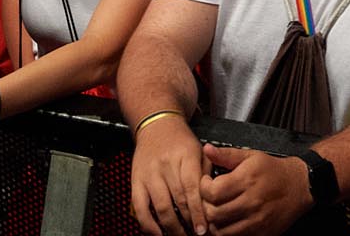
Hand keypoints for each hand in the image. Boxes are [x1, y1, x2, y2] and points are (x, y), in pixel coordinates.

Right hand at [129, 116, 208, 235]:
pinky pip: (140, 207)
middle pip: (177, 201)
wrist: (157, 124)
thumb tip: (213, 203)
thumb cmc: (181, 141)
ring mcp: (149, 174)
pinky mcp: (136, 180)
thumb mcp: (200, 151)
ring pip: (160, 207)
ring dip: (171, 228)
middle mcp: (165, 165)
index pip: (191, 189)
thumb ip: (206, 175)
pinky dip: (148, 225)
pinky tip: (158, 234)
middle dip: (188, 224)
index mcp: (185, 156)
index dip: (197, 212)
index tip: (203, 230)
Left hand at [198, 145, 311, 235]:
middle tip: (210, 200)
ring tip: (218, 211)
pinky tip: (229, 222)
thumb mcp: (250, 156)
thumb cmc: (273, 170)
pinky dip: (228, 232)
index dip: (203, 188)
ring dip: (215, 222)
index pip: (212, 192)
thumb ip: (226, 155)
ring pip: (221, 231)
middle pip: (213, 213)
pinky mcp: (262, 233)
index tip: (207, 183)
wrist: (299, 186)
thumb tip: (207, 150)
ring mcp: (257, 221)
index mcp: (247, 180)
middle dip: (206, 206)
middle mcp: (251, 202)